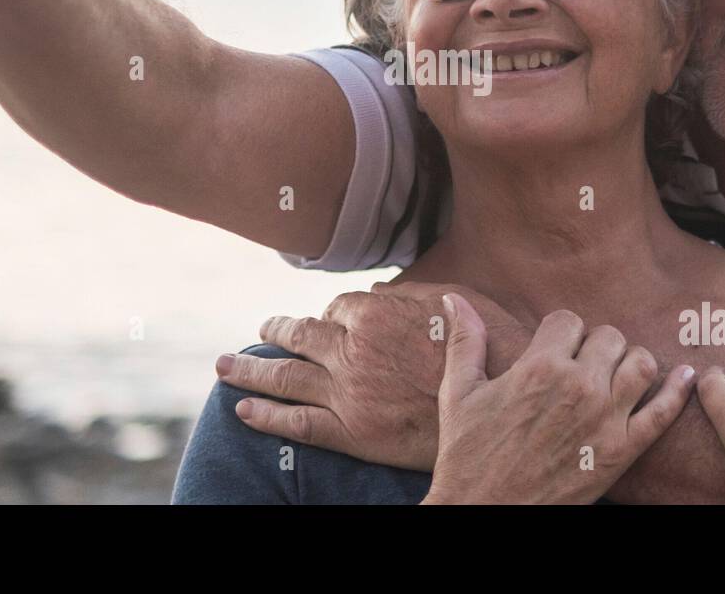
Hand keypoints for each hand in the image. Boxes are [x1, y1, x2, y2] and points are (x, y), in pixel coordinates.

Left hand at [218, 282, 531, 470]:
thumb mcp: (457, 302)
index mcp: (375, 314)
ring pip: (285, 376)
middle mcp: (352, 350)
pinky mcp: (351, 432)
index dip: (332, 314)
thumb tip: (382, 292)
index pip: (337, 308)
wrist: (500, 404)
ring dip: (251, 368)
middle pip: (300, 335)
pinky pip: (298, 423)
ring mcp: (347, 393)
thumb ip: (414, 294)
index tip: (329, 319)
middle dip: (276, 330)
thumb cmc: (489, 348)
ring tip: (224, 365)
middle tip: (260, 329)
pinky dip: (266, 416)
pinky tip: (243, 410)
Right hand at [423, 295, 695, 504]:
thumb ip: (464, 341)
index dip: (560, 332)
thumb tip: (454, 300)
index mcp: (538, 367)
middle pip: (609, 336)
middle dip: (595, 346)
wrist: (484, 513)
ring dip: (631, 362)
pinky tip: (685, 377)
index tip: (553, 349)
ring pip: (641, 363)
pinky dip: (679, 391)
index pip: (569, 320)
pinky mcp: (623, 452)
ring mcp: (605, 420)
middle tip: (581, 365)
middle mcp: (578, 387)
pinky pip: (663, 413)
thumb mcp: (460, 393)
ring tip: (616, 374)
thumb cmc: (467, 455)